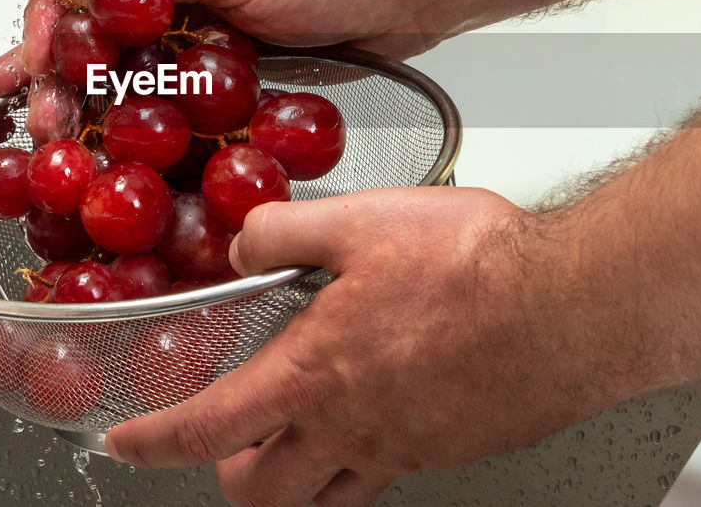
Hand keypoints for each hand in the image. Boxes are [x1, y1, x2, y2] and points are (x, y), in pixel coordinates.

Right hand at [0, 0, 448, 135]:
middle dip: (58, 66)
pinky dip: (139, 110)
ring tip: (59, 134)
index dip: (50, 12)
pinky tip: (117, 138)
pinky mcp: (224, 56)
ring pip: (127, 57)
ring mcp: (199, 15)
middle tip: (40, 116)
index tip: (38, 59)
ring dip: (89, 95)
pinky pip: (170, 84)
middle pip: (94, 18)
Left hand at [104, 188, 626, 506]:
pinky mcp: (447, 450)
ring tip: (285, 448)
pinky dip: (355, 464)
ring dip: (289, 483)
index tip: (125, 442)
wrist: (575, 308)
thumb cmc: (479, 270)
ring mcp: (403, 448)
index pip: (207, 427)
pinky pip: (383, 478)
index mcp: (314, 373)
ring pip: (322, 500)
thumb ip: (285, 231)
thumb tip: (241, 238)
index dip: (153, 441)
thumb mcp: (361, 221)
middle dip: (227, 474)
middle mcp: (352, 427)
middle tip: (220, 445)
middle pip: (262, 492)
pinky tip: (371, 417)